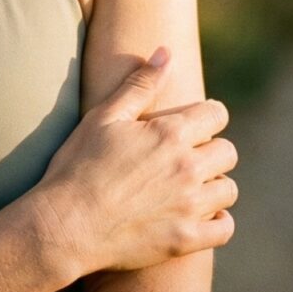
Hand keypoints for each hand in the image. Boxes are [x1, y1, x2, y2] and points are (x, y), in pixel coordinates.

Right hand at [29, 47, 238, 277]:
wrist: (64, 225)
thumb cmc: (77, 166)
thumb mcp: (104, 117)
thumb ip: (139, 84)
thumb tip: (166, 52)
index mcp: (170, 134)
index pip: (217, 114)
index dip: (207, 117)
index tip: (194, 126)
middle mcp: (187, 168)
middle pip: (228, 152)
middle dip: (212, 151)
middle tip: (187, 159)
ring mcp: (190, 206)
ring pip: (228, 189)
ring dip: (214, 186)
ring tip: (190, 188)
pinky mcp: (186, 239)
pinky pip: (225, 228)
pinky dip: (217, 222)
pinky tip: (199, 217)